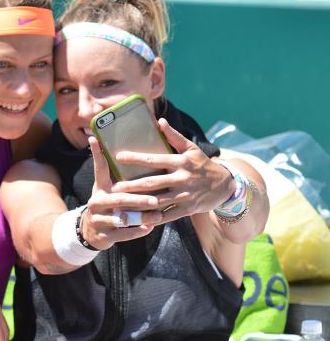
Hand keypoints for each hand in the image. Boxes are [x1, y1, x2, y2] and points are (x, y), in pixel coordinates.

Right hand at [79, 138, 162, 249]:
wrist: (91, 233)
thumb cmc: (106, 205)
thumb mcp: (105, 189)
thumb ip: (111, 171)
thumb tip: (109, 142)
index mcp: (100, 188)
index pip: (99, 168)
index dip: (96, 154)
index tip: (95, 139)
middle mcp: (96, 202)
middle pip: (119, 199)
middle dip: (138, 200)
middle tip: (155, 200)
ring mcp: (99, 220)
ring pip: (123, 219)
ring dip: (141, 217)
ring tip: (157, 216)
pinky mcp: (104, 236)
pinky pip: (123, 234)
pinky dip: (137, 231)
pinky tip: (149, 228)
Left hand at [111, 118, 234, 222]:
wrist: (224, 186)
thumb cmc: (203, 165)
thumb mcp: (191, 149)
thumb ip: (174, 137)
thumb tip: (160, 121)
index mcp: (181, 162)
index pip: (155, 159)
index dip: (137, 158)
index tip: (119, 157)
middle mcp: (182, 179)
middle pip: (153, 183)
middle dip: (133, 186)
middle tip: (114, 187)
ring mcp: (184, 196)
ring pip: (158, 201)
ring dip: (139, 204)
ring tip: (122, 205)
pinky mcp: (186, 210)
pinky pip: (167, 215)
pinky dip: (153, 218)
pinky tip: (138, 219)